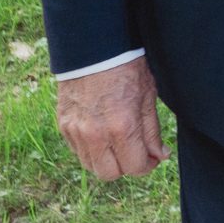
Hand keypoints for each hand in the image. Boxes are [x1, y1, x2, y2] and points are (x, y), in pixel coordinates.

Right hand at [54, 58, 169, 180]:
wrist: (94, 48)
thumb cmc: (127, 68)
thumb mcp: (148, 97)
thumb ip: (152, 131)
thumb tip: (160, 155)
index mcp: (121, 127)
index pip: (134, 167)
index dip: (146, 165)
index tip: (151, 157)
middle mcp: (95, 135)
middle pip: (110, 174)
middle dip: (125, 166)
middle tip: (134, 150)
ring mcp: (76, 132)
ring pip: (91, 166)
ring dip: (106, 160)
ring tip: (117, 141)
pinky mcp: (63, 126)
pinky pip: (78, 151)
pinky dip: (91, 149)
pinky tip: (101, 132)